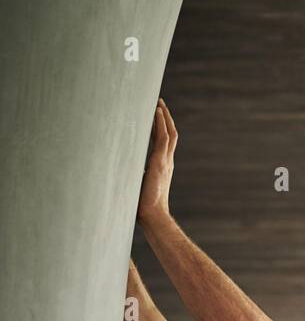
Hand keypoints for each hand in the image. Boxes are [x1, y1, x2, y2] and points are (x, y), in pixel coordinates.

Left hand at [137, 98, 177, 224]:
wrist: (152, 216)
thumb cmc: (143, 207)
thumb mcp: (136, 185)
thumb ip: (133, 174)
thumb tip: (118, 169)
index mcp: (162, 168)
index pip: (164, 144)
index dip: (160, 129)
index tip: (155, 116)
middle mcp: (167, 163)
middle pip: (170, 135)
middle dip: (165, 119)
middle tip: (159, 104)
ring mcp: (165, 162)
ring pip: (169, 133)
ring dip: (164, 117)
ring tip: (159, 103)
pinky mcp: (160, 162)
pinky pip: (164, 137)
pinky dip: (161, 123)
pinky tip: (157, 111)